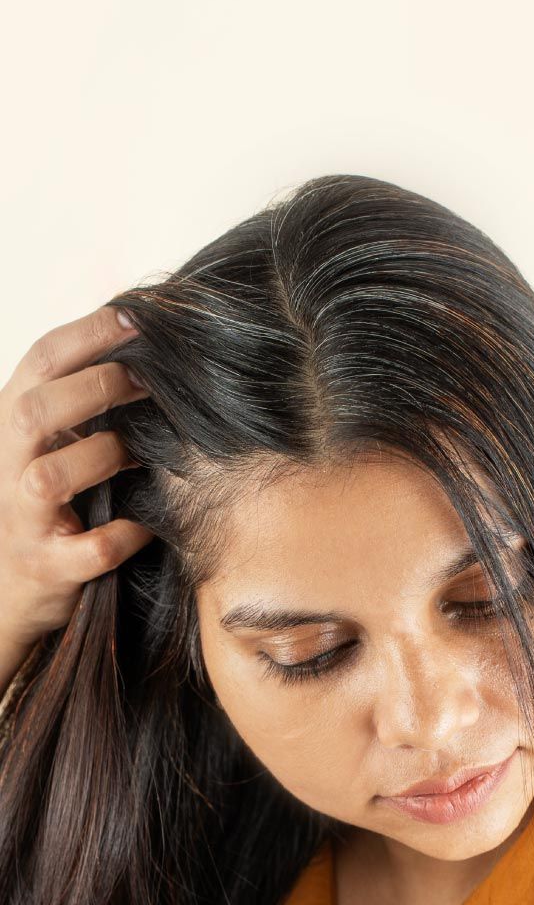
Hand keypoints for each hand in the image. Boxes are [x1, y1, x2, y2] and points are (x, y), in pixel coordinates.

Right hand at [0, 305, 153, 650]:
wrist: (10, 587)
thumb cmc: (46, 501)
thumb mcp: (49, 442)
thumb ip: (80, 399)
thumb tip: (147, 342)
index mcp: (12, 423)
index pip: (39, 361)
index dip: (87, 334)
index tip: (136, 317)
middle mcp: (8, 465)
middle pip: (35, 411)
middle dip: (95, 389)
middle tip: (146, 381)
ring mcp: (24, 519)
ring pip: (49, 478)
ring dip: (104, 459)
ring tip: (144, 456)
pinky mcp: (48, 566)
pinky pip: (90, 549)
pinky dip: (126, 534)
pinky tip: (148, 523)